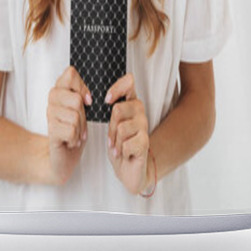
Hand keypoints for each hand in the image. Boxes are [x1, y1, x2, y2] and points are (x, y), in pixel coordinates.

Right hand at [46, 66, 91, 184]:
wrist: (63, 156)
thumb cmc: (74, 129)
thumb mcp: (80, 109)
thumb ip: (82, 95)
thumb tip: (88, 97)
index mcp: (60, 88)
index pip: (70, 73)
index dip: (82, 87)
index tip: (87, 100)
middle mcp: (52, 99)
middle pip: (76, 99)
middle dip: (84, 115)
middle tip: (79, 123)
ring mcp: (49, 114)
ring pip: (75, 116)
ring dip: (81, 129)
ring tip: (75, 133)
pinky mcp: (51, 131)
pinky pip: (72, 130)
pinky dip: (76, 138)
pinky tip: (71, 140)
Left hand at [105, 73, 150, 195]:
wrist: (130, 169)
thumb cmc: (120, 145)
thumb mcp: (113, 124)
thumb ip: (113, 110)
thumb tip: (105, 98)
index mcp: (131, 103)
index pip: (129, 82)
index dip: (117, 87)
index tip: (107, 99)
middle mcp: (139, 111)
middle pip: (118, 110)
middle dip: (110, 128)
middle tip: (113, 138)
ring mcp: (144, 126)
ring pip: (121, 128)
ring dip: (115, 142)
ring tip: (119, 147)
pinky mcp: (145, 141)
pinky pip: (126, 143)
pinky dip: (121, 152)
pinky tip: (126, 154)